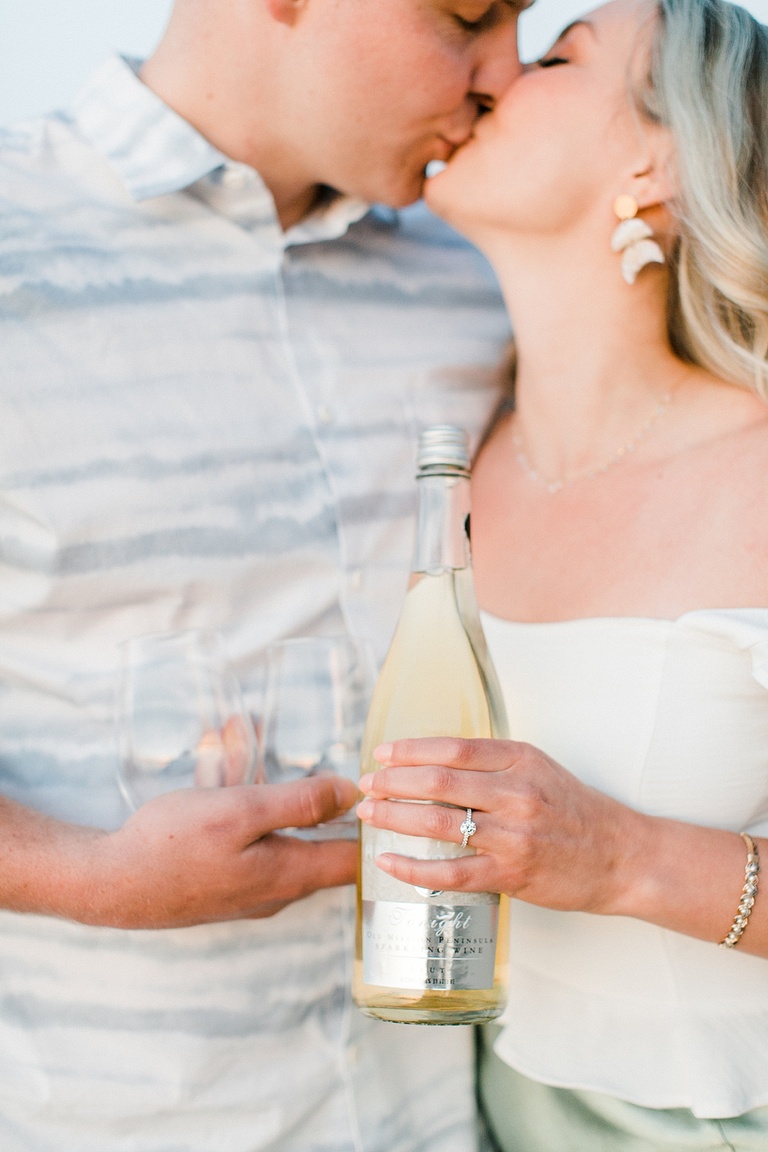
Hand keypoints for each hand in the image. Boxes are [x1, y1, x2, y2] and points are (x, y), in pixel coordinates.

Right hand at [86, 777, 357, 928]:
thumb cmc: (173, 845)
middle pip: (322, 848)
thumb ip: (300, 803)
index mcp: (290, 875)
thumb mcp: (241, 810)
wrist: (110, 884)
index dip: (375, 827)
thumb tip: (352, 794)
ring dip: (279, 802)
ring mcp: (251, 893)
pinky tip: (226, 779)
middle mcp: (278, 892)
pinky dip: (250, 814)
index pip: (357, 859)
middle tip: (322, 765)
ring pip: (284, 843)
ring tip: (249, 747)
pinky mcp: (226, 886)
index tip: (380, 791)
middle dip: (324, 804)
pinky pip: (254, 847)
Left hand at [357, 738, 646, 914]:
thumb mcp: (539, 769)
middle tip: (365, 784)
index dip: (410, 749)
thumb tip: (434, 758)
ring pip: (438, 822)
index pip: (453, 747)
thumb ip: (493, 762)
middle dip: (392, 782)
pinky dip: (414, 867)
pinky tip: (389, 861)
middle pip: (438, 781)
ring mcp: (513, 836)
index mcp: (521, 760)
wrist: (620, 856)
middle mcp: (516, 793)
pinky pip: (451, 872)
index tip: (382, 753)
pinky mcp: (511, 875)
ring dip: (394, 817)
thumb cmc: (575, 811)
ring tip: (368, 815)